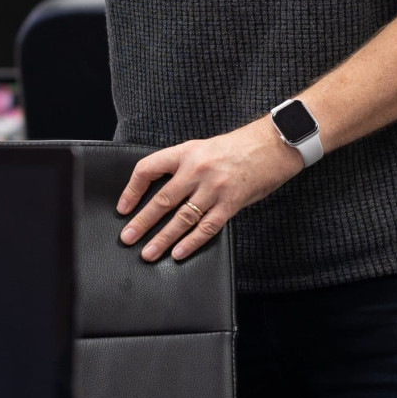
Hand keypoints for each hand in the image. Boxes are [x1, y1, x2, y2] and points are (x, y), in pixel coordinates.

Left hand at [116, 120, 304, 261]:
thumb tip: (162, 193)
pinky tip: (178, 253)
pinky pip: (207, 227)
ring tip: (148, 252)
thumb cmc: (238, 147)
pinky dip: (191, 242)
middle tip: (127, 238)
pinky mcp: (231, 203)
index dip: (132, 190)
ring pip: (182, 218)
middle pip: (162, 199)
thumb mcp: (204, 148)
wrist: (273, 144)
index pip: (148, 169)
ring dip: (163, 238)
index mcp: (186, 152)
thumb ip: (184, 167)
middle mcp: (197, 169)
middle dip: (142, 222)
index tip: (123, 207)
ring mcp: (214, 188)